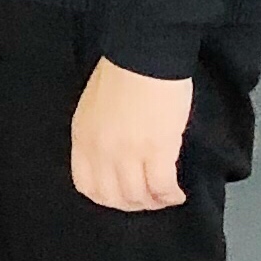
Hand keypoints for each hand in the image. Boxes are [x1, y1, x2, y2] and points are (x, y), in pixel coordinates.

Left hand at [70, 59, 195, 211]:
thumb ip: (99, 134)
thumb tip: (113, 154)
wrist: (144, 55)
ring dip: (154, 202)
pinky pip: (161, 186)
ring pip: (138, 196)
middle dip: (132, 205)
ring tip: (165, 198)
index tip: (121, 196)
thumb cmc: (123, 72)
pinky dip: (170, 196)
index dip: (106, 197)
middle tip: (147, 201)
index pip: (86, 184)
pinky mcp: (157, 150)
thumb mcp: (94, 107)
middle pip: (113, 197)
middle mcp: (101, 150)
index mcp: (83, 138)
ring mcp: (128, 153)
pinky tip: (177, 194)